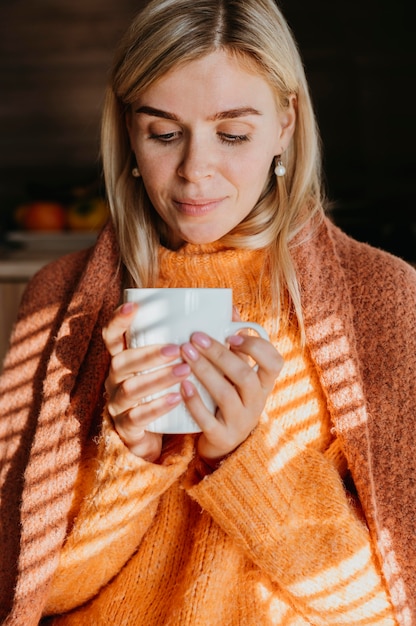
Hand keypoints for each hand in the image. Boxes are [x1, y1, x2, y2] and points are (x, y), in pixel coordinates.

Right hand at [102, 302, 190, 460]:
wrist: (154, 435)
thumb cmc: (167, 390)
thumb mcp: (174, 365)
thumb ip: (195, 342)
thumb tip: (230, 314)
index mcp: (124, 358)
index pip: (112, 336)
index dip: (119, 320)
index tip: (135, 306)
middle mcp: (116, 378)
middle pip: (122, 362)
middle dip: (149, 354)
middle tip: (177, 349)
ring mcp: (118, 403)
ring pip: (131, 388)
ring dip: (157, 378)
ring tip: (184, 371)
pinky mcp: (126, 427)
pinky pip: (137, 416)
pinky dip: (156, 407)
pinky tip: (175, 399)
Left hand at [179, 327, 282, 463]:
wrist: (224, 441)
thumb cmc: (230, 396)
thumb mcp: (237, 372)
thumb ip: (235, 342)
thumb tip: (229, 307)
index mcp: (264, 383)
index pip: (275, 362)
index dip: (256, 347)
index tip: (232, 335)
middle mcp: (256, 402)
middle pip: (244, 376)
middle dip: (218, 354)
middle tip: (195, 338)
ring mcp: (241, 421)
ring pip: (225, 395)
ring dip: (204, 371)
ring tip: (184, 354)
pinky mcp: (222, 436)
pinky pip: (209, 420)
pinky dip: (195, 402)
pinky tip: (182, 385)